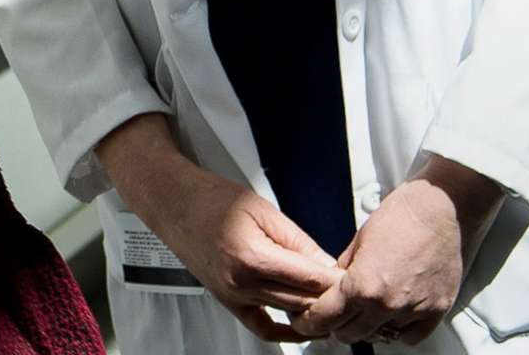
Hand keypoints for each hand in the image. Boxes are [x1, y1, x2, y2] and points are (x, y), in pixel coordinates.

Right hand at [97, 117, 339, 343]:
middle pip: (303, 300)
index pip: (311, 279)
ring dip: (312, 307)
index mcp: (253, 256)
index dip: (338, 278)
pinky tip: (302, 326)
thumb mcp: (264, 210)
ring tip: (331, 298)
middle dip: (330, 294)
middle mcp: (241, 282)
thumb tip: (329, 266)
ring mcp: (232, 295)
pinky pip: (261, 327)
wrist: (173, 202)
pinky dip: (284, 331)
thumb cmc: (212, 198)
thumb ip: (299, 242)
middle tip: (350, 286)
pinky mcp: (227, 300)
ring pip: (288, 312)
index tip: (355, 275)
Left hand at [294, 159, 500, 345]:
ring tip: (366, 312)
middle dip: (337, 326)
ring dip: (369, 328)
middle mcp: (388, 303)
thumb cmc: (399, 218)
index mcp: (362, 285)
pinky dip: (399, 331)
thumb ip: (343, 271)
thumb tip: (333, 289)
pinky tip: (392, 316)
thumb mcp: (357, 242)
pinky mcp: (437, 311)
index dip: (311, 321)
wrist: (438, 210)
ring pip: (381, 337)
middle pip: (350, 334)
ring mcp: (414, 310)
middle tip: (336, 316)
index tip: (306, 322)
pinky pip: (411, 337)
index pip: (326, 318)